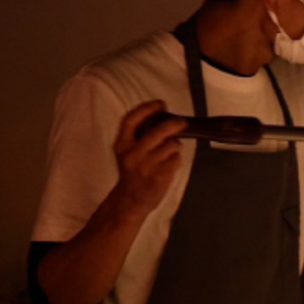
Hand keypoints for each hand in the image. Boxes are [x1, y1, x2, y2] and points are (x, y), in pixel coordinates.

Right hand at [111, 100, 185, 217]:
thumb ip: (139, 136)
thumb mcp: (127, 152)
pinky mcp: (159, 176)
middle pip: (158, 131)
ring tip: (169, 151)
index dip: (147, 109)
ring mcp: (146, 166)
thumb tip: (163, 117)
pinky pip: (176, 159)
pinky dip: (176, 159)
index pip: (131, 120)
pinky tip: (169, 164)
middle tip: (182, 122)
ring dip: (175, 145)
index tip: (160, 104)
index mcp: (122, 145)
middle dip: (174, 124)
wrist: (130, 199)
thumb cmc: (133, 171)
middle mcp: (133, 154)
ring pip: (172, 145)